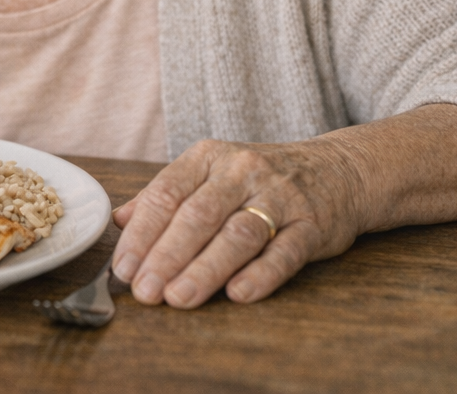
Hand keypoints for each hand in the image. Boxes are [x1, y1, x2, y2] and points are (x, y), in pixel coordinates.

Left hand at [110, 138, 364, 307]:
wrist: (337, 170)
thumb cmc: (260, 179)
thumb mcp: (210, 173)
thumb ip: (165, 196)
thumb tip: (118, 220)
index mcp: (209, 157)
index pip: (166, 193)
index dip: (142, 233)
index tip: (123, 267)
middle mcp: (242, 171)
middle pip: (197, 216)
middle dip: (166, 256)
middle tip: (145, 291)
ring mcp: (279, 197)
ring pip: (237, 234)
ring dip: (205, 270)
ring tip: (178, 298)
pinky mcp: (312, 225)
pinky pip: (284, 251)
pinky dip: (260, 274)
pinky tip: (237, 294)